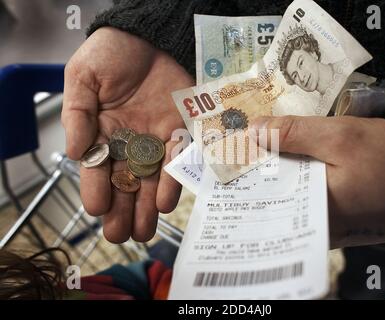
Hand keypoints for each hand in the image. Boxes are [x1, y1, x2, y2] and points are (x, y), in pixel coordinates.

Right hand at [62, 27, 193, 242]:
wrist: (148, 36)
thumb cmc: (111, 53)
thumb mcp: (83, 78)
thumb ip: (78, 114)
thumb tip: (77, 151)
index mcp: (102, 133)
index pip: (97, 169)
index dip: (95, 189)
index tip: (96, 209)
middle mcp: (129, 142)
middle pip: (124, 183)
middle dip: (122, 210)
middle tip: (120, 235)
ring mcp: (155, 139)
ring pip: (150, 180)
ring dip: (146, 207)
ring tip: (143, 231)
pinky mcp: (180, 131)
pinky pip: (176, 160)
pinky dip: (171, 181)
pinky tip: (163, 202)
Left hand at [250, 115, 384, 247]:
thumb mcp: (342, 136)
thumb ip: (295, 134)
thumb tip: (253, 130)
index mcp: (311, 211)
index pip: (262, 194)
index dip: (243, 170)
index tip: (227, 150)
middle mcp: (313, 224)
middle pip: (271, 195)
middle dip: (256, 169)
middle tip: (237, 143)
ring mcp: (324, 221)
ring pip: (286, 195)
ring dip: (274, 170)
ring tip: (256, 146)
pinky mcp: (333, 213)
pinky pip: (303, 195)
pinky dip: (293, 175)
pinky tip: (285, 156)